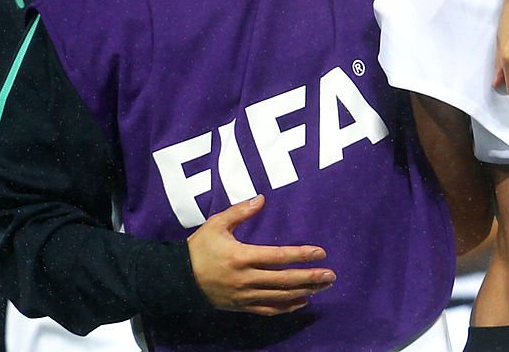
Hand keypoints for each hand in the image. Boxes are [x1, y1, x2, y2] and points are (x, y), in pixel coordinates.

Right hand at [187, 195, 334, 314]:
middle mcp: (246, 279)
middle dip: (310, 277)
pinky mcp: (241, 306)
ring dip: (304, 291)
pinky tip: (301, 301)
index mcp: (241, 257)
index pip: (278, 256)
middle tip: (331, 275)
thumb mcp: (216, 224)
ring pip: (280, 296)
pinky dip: (286, 307)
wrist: (177, 278)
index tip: (320, 252)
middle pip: (285, 279)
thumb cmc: (199, 248)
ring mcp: (244, 296)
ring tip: (323, 287)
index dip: (301, 254)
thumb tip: (262, 198)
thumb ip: (240, 211)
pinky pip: (267, 309)